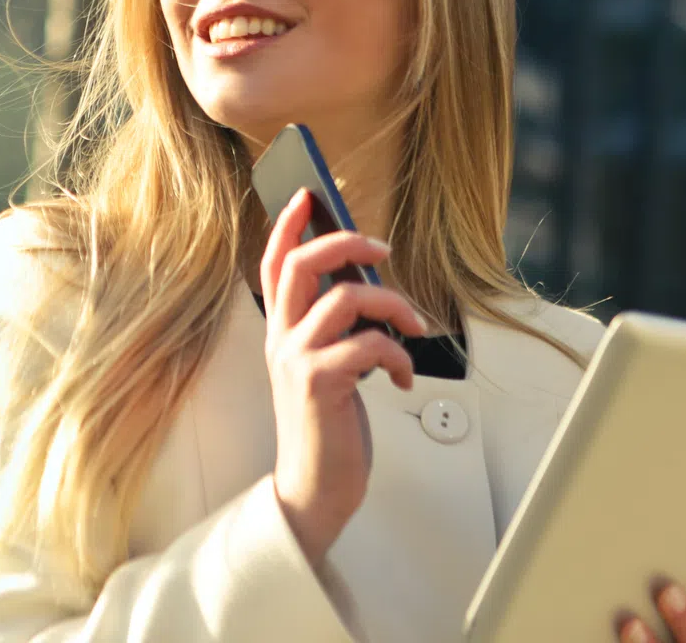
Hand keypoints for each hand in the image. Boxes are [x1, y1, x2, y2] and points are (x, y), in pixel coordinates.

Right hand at [261, 188, 426, 567]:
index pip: (272, 264)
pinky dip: (399, 355)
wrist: (314, 488)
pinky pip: (368, 344)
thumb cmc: (325, 425)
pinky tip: (404, 376)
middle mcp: (281, 339)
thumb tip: (367, 283)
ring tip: (413, 326)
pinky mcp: (319, 383)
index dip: (287, 226)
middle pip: (300, 264)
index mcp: (281, 331)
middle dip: (345, 242)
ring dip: (392, 304)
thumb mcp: (325, 366)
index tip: (308, 196)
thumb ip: (334, 327)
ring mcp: (297, 359)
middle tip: (381, 247)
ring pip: (344, 297)